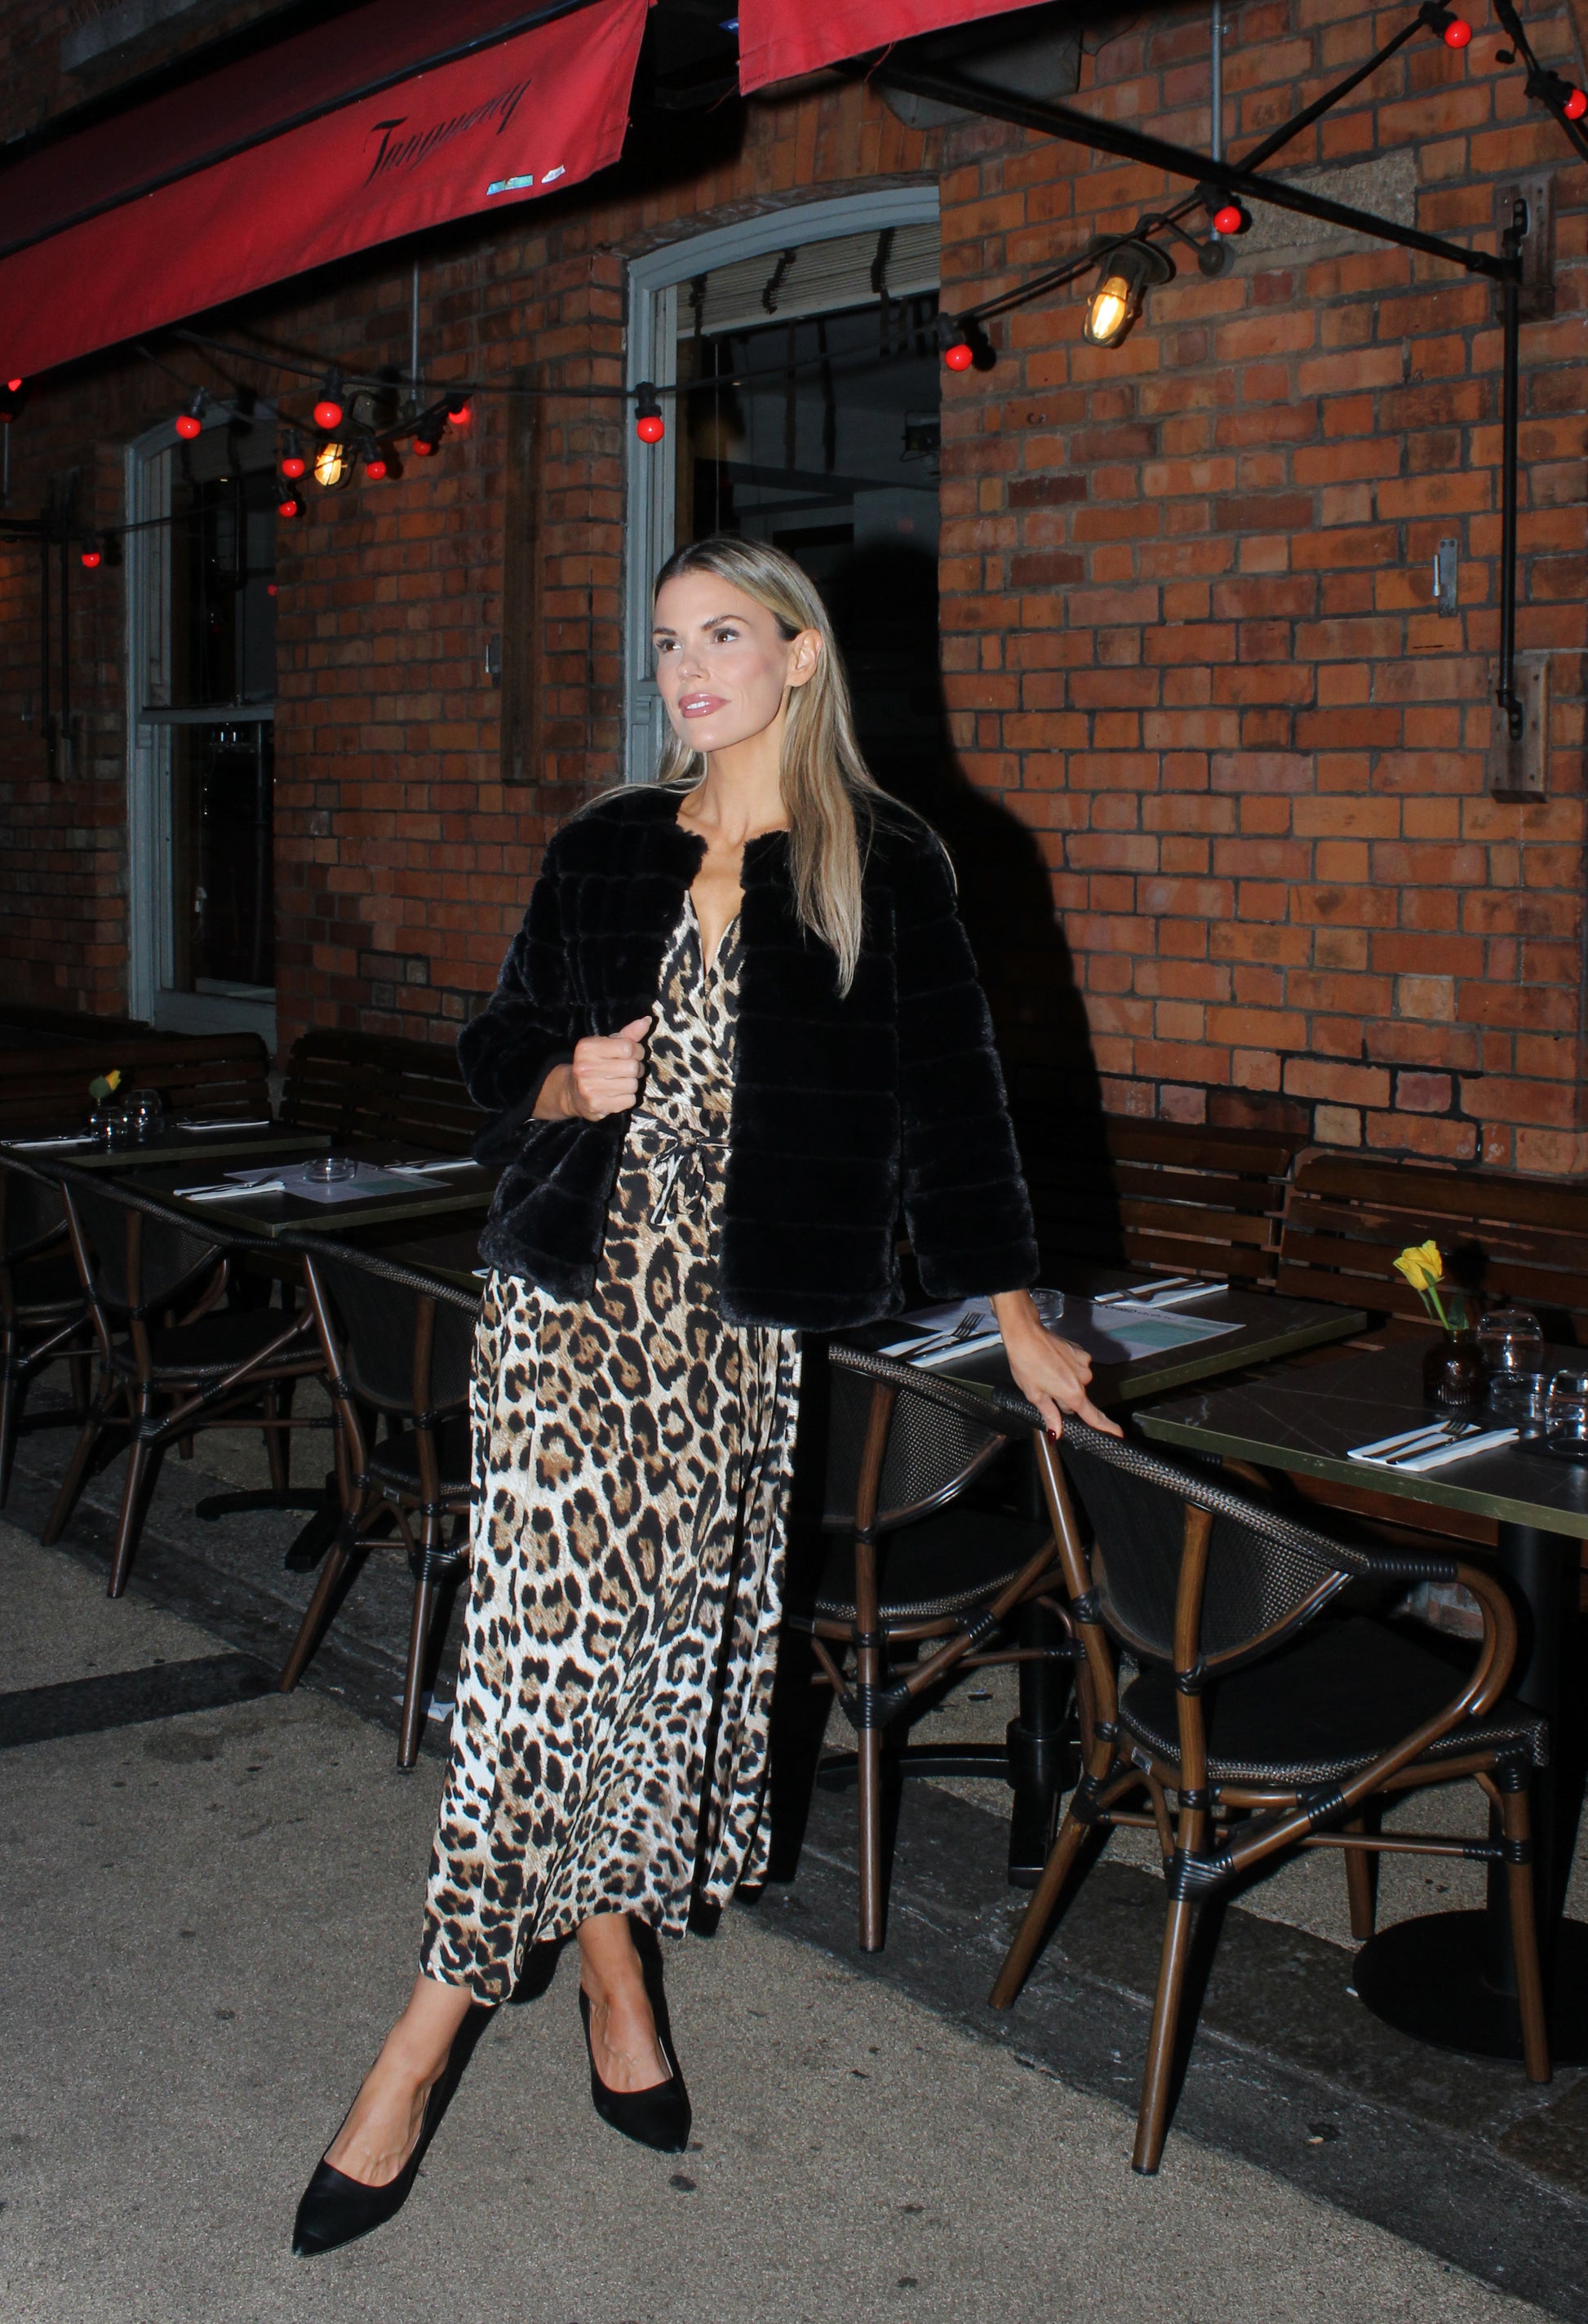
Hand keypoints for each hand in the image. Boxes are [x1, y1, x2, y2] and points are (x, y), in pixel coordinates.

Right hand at [544, 1017, 650, 1121]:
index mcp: (588, 1048)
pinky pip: (629, 1100)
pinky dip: (628, 1098)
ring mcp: (589, 1088)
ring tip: (621, 1082)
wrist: (573, 1093)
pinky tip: (617, 1094)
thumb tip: (647, 1021)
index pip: (628, 1048)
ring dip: (632, 1084)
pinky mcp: (596, 1105)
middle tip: (629, 1070)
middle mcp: (585, 1067)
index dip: (638, 1051)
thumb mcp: (608, 1044)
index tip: (634, 1054)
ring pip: (633, 1085)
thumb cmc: (595, 1064)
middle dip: (636, 1068)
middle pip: (632, 1067)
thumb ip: (628, 1034)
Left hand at [991, 1291, 1122, 1438]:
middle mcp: (1084, 1379)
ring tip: (1046, 1371)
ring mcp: (1085, 1364)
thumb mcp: (1034, 1394)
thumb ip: (1049, 1414)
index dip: (1106, 1427)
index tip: (1118, 1435)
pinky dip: (1068, 1368)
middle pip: (1078, 1399)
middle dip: (1064, 1398)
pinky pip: (1077, 1367)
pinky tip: (1054, 1361)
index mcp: (1072, 1393)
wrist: (1025, 1333)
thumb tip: (1057, 1433)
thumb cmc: (1026, 1364)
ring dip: (1065, 1381)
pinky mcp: (1082, 1351)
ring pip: (1077, 1383)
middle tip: (1045, 1387)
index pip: (1093, 1416)